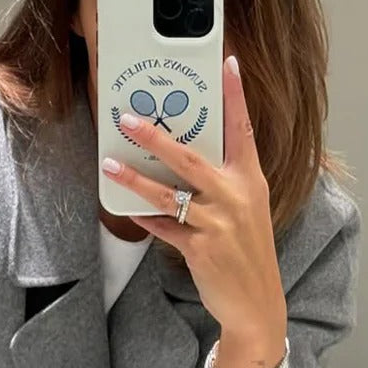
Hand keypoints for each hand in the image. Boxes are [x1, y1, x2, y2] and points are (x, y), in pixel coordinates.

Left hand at [100, 55, 286, 344]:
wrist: (257, 302)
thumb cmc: (249, 253)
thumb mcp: (247, 210)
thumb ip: (222, 183)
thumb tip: (183, 160)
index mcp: (251, 182)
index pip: (243, 130)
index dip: (236, 97)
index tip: (229, 65)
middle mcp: (236, 197)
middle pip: (190, 158)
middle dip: (155, 137)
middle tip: (128, 118)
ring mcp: (218, 223)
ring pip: (168, 193)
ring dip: (135, 178)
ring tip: (110, 165)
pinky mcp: (201, 248)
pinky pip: (164, 226)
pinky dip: (145, 218)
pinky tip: (128, 209)